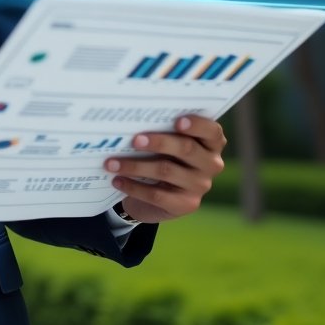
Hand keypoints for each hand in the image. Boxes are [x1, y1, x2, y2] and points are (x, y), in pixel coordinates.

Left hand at [105, 115, 225, 223]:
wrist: (159, 195)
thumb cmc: (164, 155)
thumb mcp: (169, 142)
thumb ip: (164, 129)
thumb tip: (135, 119)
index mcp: (211, 143)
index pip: (212, 132)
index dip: (197, 125)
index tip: (177, 121)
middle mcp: (211, 164)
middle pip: (186, 149)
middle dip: (159, 142)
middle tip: (134, 140)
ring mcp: (200, 186)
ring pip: (166, 171)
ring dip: (135, 166)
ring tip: (111, 163)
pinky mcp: (186, 205)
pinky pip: (157, 195)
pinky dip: (134, 186)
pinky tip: (117, 180)